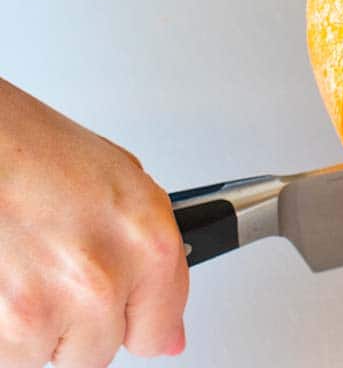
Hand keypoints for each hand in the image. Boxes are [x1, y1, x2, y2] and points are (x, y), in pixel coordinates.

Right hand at [0, 79, 187, 366]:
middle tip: (55, 272)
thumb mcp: (123, 188)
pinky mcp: (2, 329)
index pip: (159, 329)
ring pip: (49, 356)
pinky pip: (11, 357)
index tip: (126, 318)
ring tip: (24, 269)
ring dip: (35, 328)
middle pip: (101, 350)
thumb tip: (169, 332)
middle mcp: (103, 279)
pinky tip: (6, 283)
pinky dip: (3, 331)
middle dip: (78, 321)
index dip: (137, 322)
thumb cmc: (38, 151)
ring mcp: (48, 307)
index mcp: (146, 242)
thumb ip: (152, 261)